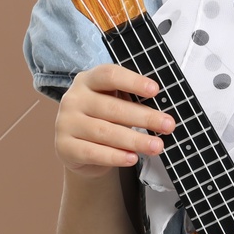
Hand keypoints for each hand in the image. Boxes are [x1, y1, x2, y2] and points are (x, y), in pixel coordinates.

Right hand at [55, 64, 176, 178]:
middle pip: (112, 107)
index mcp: (88, 80)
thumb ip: (132, 101)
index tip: (155, 90)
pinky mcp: (64, 147)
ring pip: (104, 132)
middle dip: (144, 117)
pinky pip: (92, 152)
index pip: (109, 75)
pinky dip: (115, 156)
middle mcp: (73, 99)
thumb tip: (162, 113)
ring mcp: (65, 123)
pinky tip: (132, 158)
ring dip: (134, 140)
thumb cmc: (104, 118)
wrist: (78, 148)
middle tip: (168, 125)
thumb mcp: (115, 103)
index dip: (133, 81)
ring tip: (157, 146)